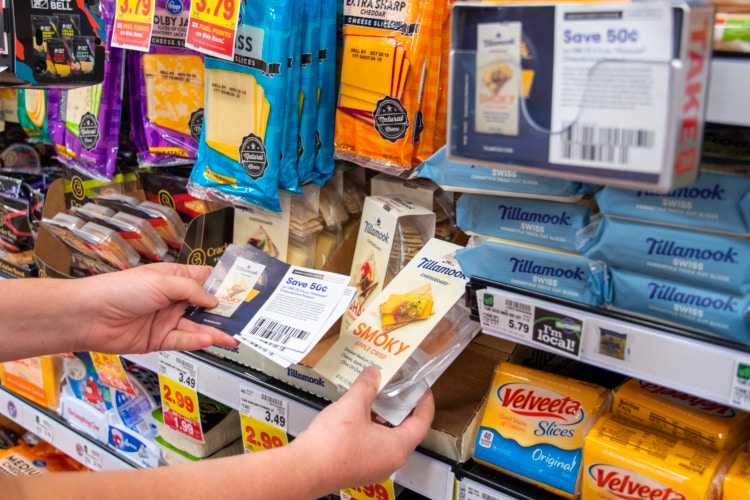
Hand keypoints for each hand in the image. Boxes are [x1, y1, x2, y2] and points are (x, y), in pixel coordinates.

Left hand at [73, 263, 238, 353]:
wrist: (90, 316)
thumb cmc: (122, 290)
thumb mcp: (162, 282)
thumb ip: (192, 290)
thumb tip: (215, 301)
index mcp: (174, 279)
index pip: (206, 280)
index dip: (224, 285)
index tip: (246, 292)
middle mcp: (173, 300)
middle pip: (205, 307)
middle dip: (225, 313)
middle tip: (248, 319)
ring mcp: (167, 321)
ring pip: (197, 327)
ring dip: (216, 331)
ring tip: (235, 337)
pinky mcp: (159, 341)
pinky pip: (183, 341)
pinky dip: (198, 342)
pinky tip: (212, 340)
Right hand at [290, 366, 434, 494]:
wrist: (304, 470)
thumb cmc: (331, 446)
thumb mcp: (353, 406)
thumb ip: (366, 386)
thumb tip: (373, 374)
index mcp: (397, 448)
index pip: (422, 423)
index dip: (424, 402)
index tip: (422, 389)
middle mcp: (389, 461)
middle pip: (404, 430)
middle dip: (399, 407)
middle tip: (396, 387)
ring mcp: (373, 467)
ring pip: (385, 437)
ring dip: (381, 416)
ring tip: (374, 395)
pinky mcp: (357, 467)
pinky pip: (371, 444)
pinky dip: (369, 427)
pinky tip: (356, 412)